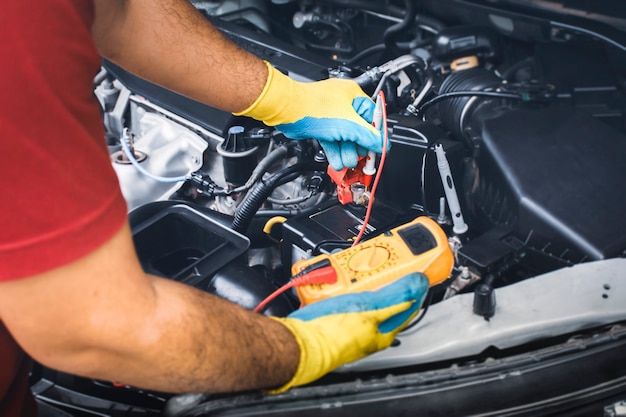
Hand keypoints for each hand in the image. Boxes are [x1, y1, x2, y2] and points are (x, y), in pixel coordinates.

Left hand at [234, 61, 384, 169]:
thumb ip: (368, 136)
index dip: (376, 136)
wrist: (287, 110)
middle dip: (359, 148)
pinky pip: (333, 140)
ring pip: (345, 138)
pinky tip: (338, 162)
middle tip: (363, 161)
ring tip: (348, 163)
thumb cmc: (313, 107)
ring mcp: (331, 115)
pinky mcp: (321, 126)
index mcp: (354, 96)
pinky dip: (336, 151)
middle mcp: (344, 104)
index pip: (374, 118)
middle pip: (360, 131)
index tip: (378, 150)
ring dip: (347, 153)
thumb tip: (381, 144)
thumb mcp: (348, 125)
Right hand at [268, 273, 428, 392]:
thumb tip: (418, 283)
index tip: (416, 270)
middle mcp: (368, 328)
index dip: (415, 286)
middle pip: (383, 297)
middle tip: (381, 262)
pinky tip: (336, 279)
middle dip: (384, 278)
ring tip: (356, 267)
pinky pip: (342, 295)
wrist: (300, 340)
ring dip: (361, 279)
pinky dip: (342, 284)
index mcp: (383, 329)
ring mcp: (350, 322)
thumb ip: (396, 295)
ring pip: (361, 294)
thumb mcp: (370, 307)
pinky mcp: (331, 316)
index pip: (408, 305)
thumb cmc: (333, 331)